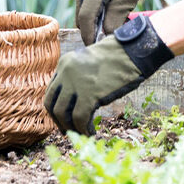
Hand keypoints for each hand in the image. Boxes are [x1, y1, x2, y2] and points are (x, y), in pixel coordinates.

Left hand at [45, 14, 173, 134]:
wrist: (132, 51)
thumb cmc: (117, 56)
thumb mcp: (90, 61)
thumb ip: (79, 75)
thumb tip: (76, 99)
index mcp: (65, 63)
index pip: (51, 90)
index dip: (56, 107)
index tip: (64, 118)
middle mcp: (65, 72)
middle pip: (51, 103)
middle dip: (58, 120)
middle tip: (67, 130)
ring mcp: (76, 83)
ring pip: (62, 113)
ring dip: (70, 127)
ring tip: (81, 133)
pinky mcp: (89, 94)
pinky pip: (79, 119)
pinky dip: (83, 129)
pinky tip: (91, 132)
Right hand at [73, 0, 152, 45]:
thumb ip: (117, 17)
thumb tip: (107, 36)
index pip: (86, 18)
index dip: (89, 35)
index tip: (94, 47)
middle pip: (80, 17)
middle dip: (89, 31)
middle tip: (101, 42)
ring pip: (80, 11)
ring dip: (90, 21)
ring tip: (105, 27)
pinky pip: (81, 3)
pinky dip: (90, 11)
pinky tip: (102, 13)